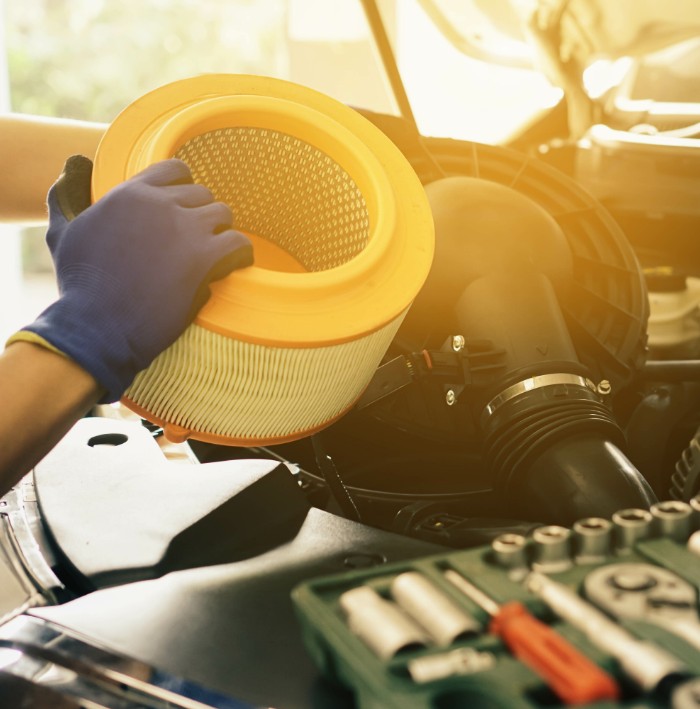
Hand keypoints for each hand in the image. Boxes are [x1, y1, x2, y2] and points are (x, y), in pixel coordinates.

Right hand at [14, 156, 252, 401]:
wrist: (96, 326)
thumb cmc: (79, 286)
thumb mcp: (62, 232)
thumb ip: (66, 194)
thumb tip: (75, 163)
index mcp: (129, 193)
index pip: (175, 170)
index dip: (185, 191)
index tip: (183, 215)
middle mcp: (159, 203)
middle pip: (203, 195)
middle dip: (202, 217)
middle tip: (196, 244)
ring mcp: (184, 229)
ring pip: (224, 214)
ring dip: (221, 234)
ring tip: (214, 256)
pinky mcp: (203, 258)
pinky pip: (239, 242)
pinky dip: (241, 253)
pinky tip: (234, 265)